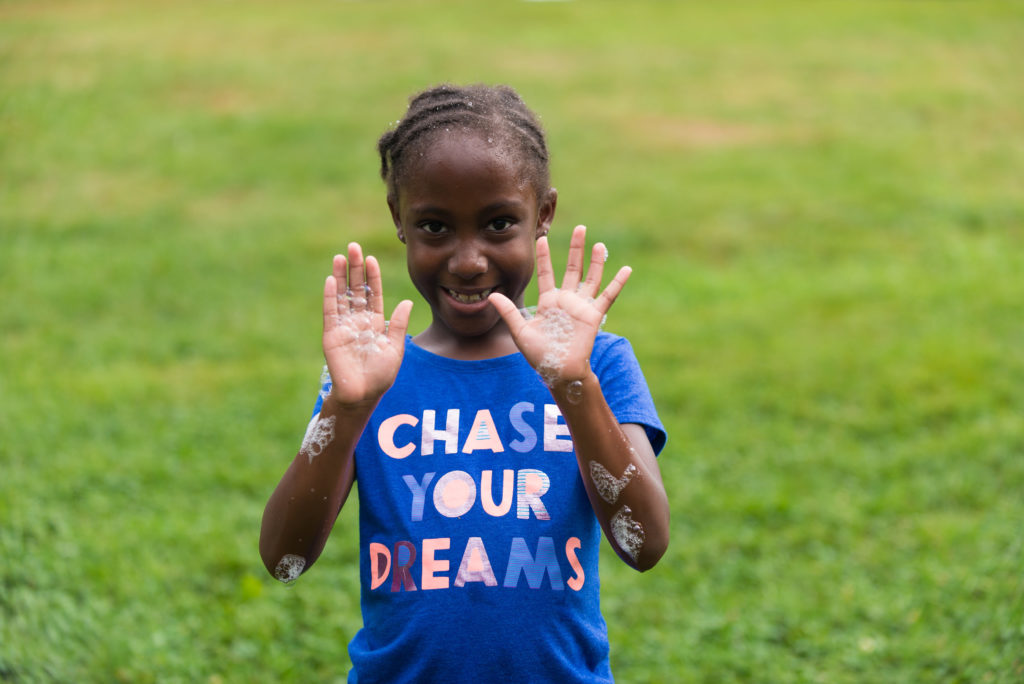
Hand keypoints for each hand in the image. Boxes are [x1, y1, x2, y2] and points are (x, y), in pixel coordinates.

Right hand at [323, 243, 412, 405]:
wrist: (363, 395)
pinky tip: (331, 280)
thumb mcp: (395, 348)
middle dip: (355, 268)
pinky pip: (330, 312)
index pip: (372, 293)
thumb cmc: (381, 375)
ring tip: (340, 256)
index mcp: (374, 323)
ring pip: (341, 296)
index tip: (372, 259)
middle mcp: (357, 321)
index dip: (372, 276)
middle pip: (355, 289)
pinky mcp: (331, 335)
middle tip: (353, 247)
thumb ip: (399, 325)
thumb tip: (407, 302)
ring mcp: (343, 326)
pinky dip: (330, 296)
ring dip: (340, 276)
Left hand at [489, 225, 630, 384]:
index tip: (541, 238)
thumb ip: (509, 312)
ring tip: (599, 244)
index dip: (544, 256)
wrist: (558, 371)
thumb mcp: (520, 332)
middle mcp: (566, 300)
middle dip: (576, 249)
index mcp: (549, 301)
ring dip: (596, 261)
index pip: (546, 273)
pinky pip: (608, 296)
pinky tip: (626, 269)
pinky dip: (618, 283)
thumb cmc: (539, 355)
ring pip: (591, 278)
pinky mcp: (594, 315)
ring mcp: (581, 307)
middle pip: (572, 268)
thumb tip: (491, 296)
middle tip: (580, 228)